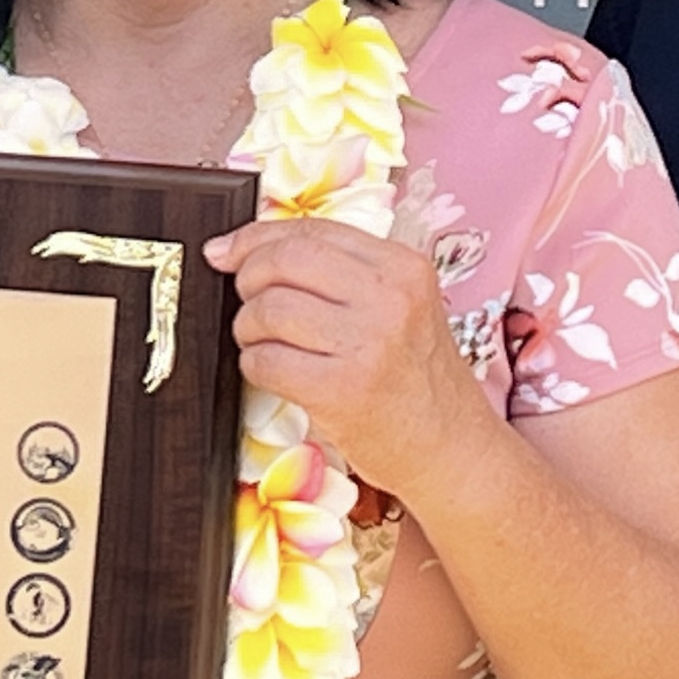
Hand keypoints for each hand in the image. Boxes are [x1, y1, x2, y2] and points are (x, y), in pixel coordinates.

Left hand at [202, 216, 491, 501]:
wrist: (450, 447)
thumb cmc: (416, 380)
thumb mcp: (401, 308)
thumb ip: (342, 275)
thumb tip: (246, 251)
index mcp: (404, 267)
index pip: (312, 231)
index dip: (256, 238)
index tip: (228, 251)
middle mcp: (390, 298)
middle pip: (284, 261)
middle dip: (247, 278)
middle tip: (246, 301)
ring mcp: (367, 344)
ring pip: (268, 310)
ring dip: (249, 328)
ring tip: (266, 345)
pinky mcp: (341, 391)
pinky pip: (265, 361)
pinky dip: (255, 366)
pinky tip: (274, 374)